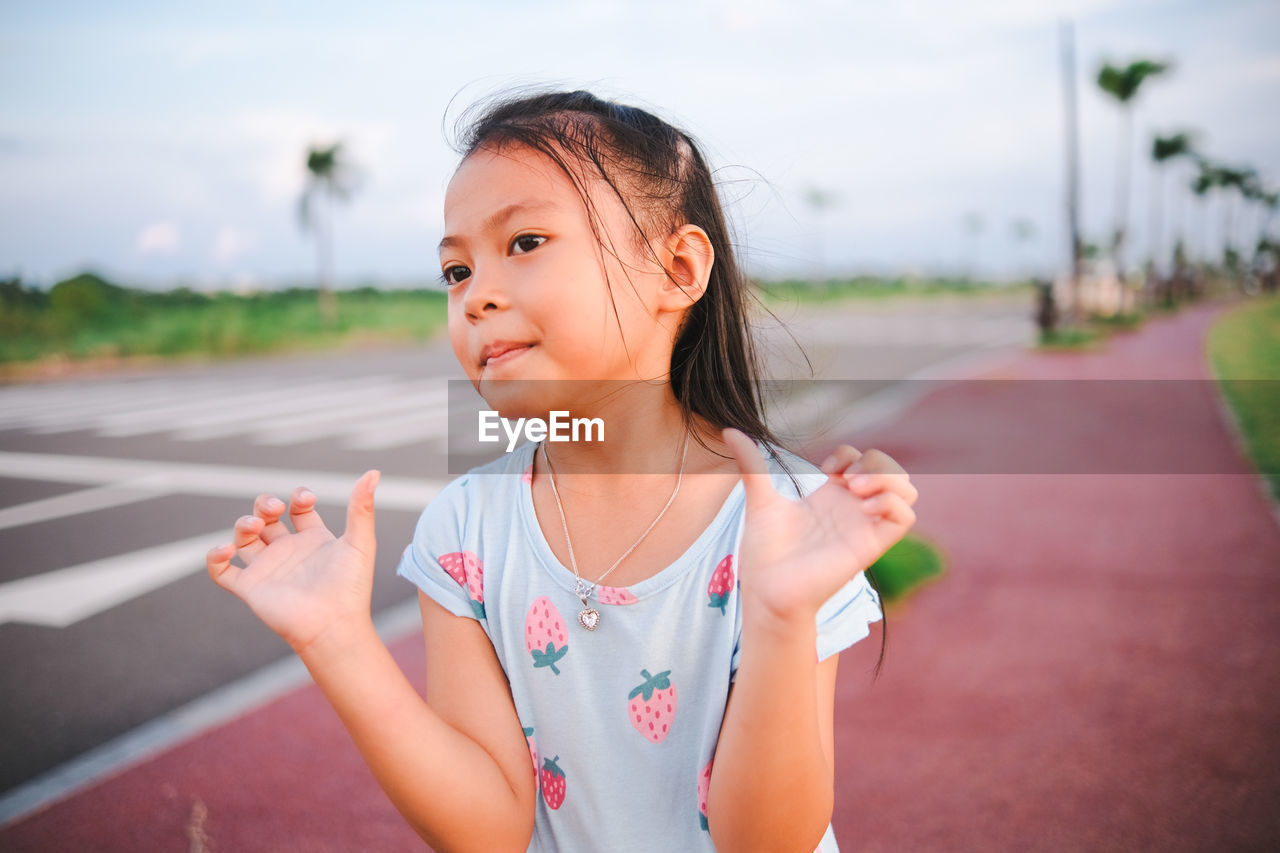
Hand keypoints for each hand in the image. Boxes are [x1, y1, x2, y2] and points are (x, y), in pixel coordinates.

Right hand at [206, 470, 380, 654]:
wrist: (333, 624)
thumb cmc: (350, 587)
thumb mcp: (360, 541)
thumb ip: (362, 508)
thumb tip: (374, 472)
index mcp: (314, 540)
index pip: (299, 508)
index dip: (298, 496)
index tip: (304, 499)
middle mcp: (289, 552)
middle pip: (267, 518)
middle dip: (265, 504)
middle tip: (273, 508)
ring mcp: (267, 569)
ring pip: (243, 538)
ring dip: (243, 524)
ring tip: (255, 525)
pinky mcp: (250, 588)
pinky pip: (221, 570)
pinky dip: (215, 557)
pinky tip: (226, 549)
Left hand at [722, 429, 917, 623]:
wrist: (767, 588)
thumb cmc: (765, 552)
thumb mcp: (760, 499)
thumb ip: (752, 465)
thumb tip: (729, 431)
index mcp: (832, 496)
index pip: (862, 459)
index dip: (850, 454)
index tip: (825, 471)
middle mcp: (852, 509)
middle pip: (893, 470)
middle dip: (876, 462)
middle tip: (846, 478)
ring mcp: (865, 525)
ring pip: (907, 491)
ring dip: (888, 479)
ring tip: (856, 490)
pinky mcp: (871, 544)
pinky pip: (905, 517)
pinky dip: (891, 502)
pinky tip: (862, 506)